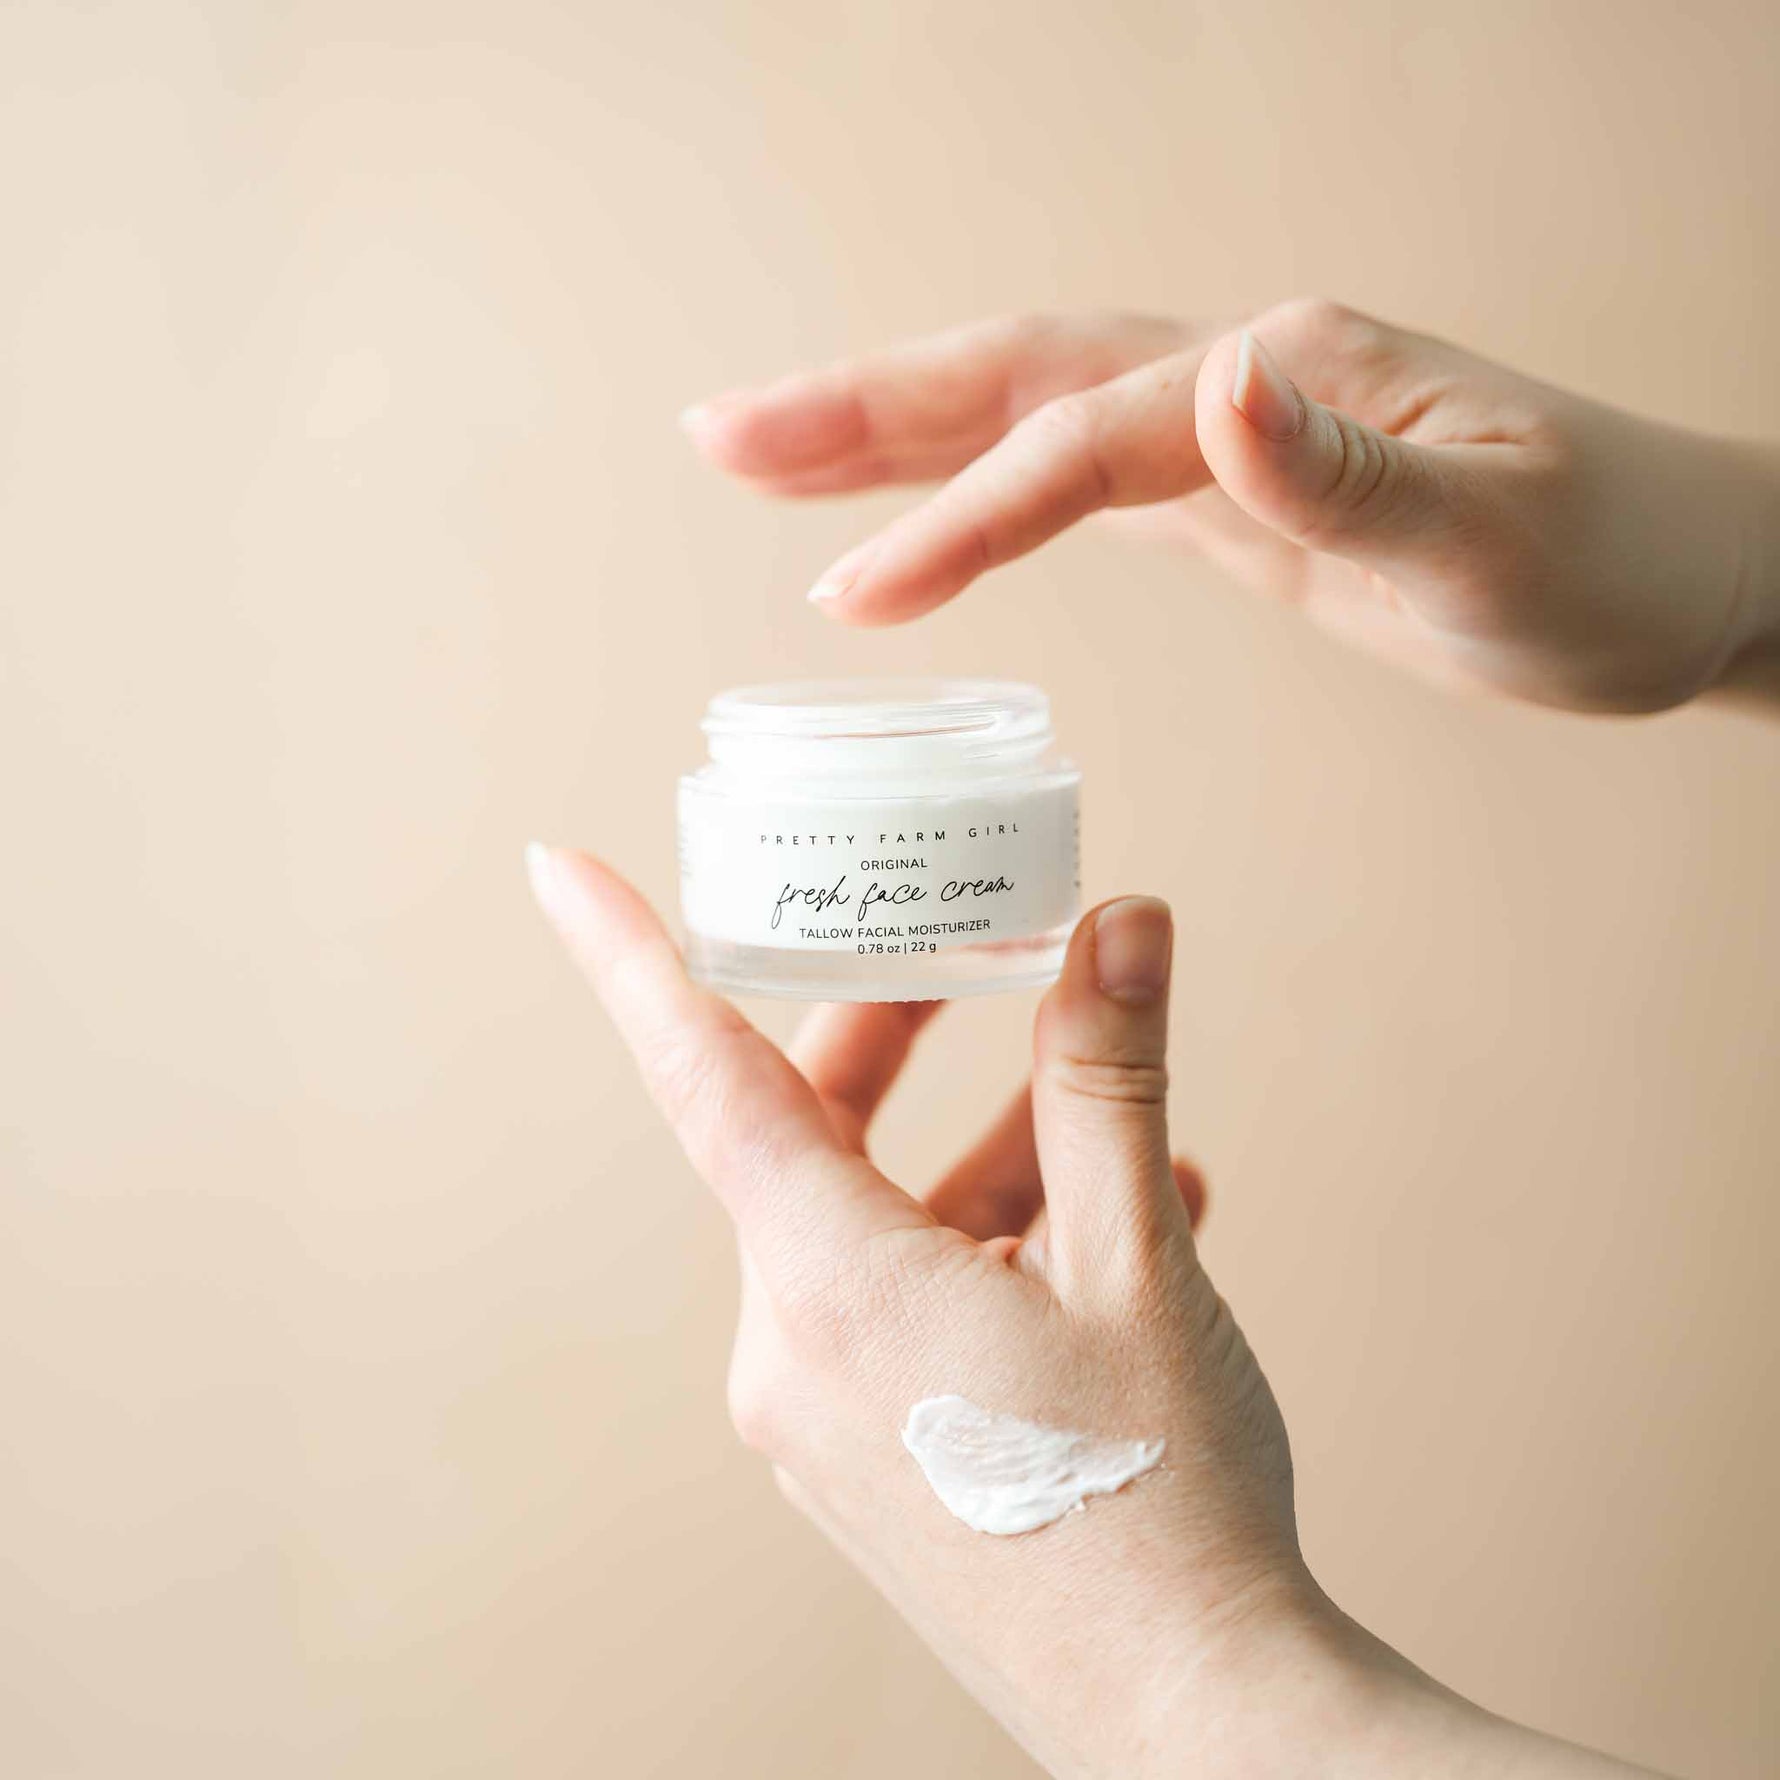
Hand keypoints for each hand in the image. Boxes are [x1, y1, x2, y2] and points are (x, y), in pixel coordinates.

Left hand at [527, 846, 1663, 1778]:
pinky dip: (992, 1248)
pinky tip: (1123, 1233)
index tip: (559, 867)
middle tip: (975, 961)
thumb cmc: (1160, 1498)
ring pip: (880, 1224)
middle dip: (898, 1039)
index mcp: (827, 1285)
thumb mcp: (1140, 1258)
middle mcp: (792, 1350)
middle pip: (812, 1137)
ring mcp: (823, 1416)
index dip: (626, 957)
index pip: (702, 1076)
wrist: (1193, 1715)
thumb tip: (1116, 929)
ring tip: (1126, 1135)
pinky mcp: (870, 1457)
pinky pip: (904, 1305)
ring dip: (992, 1162)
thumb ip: (1109, 1078)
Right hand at [681, 303, 1779, 713]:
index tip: (858, 601)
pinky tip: (915, 506)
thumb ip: (1350, 473)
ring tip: (763, 456)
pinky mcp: (1230, 490)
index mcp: (1289, 374)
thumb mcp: (1499, 536)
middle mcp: (1240, 378)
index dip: (966, 514)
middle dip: (863, 407)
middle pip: (1014, 373)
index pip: (1087, 440)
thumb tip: (1215, 385)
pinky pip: (1069, 471)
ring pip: (1025, 409)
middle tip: (720, 435)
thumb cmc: (1607, 563)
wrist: (1681, 577)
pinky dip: (973, 484)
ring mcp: (1228, 429)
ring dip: (892, 429)